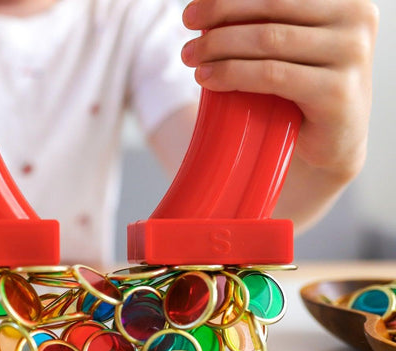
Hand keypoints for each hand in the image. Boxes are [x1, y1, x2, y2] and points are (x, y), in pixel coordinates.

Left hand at [180, 0, 378, 181]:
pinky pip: (273, 75)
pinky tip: (208, 78)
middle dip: (222, 14)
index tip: (194, 10)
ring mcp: (352, 55)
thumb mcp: (285, 46)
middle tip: (188, 26)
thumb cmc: (301, 88)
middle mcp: (355, 19)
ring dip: (220, 46)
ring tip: (192, 57)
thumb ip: (263, 21)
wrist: (330, 142)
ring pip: (269, 39)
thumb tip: (207, 6)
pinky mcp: (338, 91)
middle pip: (273, 4)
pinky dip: (233, 74)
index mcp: (344, 1)